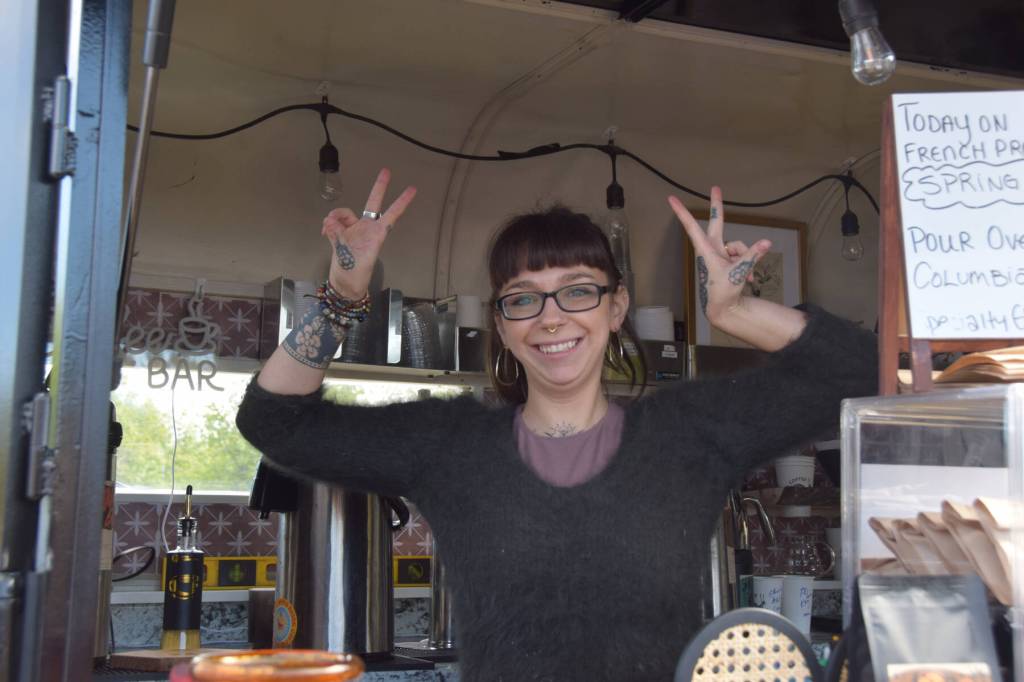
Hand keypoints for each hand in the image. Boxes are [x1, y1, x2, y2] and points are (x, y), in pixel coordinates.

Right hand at [320, 168, 416, 298]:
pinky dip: (328, 226)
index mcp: (377, 234)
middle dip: (379, 187)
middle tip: (387, 171)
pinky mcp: (341, 234)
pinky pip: (333, 223)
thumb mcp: (351, 258)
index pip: (392, 214)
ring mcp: (354, 230)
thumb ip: (338, 238)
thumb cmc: (355, 276)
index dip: (401, 202)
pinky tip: (324, 233)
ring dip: (335, 217)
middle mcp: (367, 229)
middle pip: (372, 203)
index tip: (413, 189)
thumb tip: (328, 222)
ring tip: (327, 230)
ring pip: (344, 214)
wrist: (344, 286)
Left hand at [669, 187, 770, 325]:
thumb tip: (766, 242)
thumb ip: (752, 256)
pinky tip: (748, 279)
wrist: (723, 309)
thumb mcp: (738, 273)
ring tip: (745, 276)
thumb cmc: (723, 292)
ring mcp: (720, 254)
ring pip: (737, 245)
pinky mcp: (727, 260)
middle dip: (718, 206)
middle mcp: (711, 249)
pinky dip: (747, 265)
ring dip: (745, 258)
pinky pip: (742, 255)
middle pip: (717, 223)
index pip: (692, 227)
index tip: (671, 199)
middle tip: (716, 187)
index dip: (682, 212)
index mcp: (706, 250)